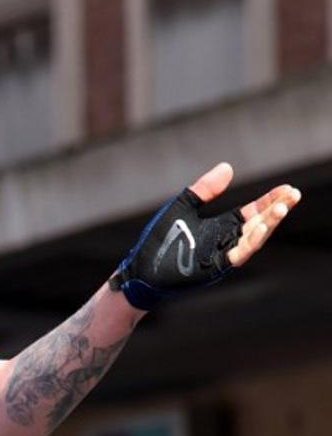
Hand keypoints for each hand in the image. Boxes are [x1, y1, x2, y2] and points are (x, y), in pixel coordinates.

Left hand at [111, 163, 300, 309]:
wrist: (141, 268)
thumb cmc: (160, 239)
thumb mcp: (182, 206)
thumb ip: (205, 189)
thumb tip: (228, 167)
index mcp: (221, 226)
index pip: (253, 212)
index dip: (270, 201)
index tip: (287, 189)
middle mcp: (226, 240)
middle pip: (259, 224)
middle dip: (277, 210)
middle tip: (293, 195)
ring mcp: (222, 255)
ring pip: (253, 239)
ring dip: (269, 224)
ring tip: (282, 208)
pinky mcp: (214, 267)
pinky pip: (237, 255)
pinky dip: (250, 242)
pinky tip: (261, 228)